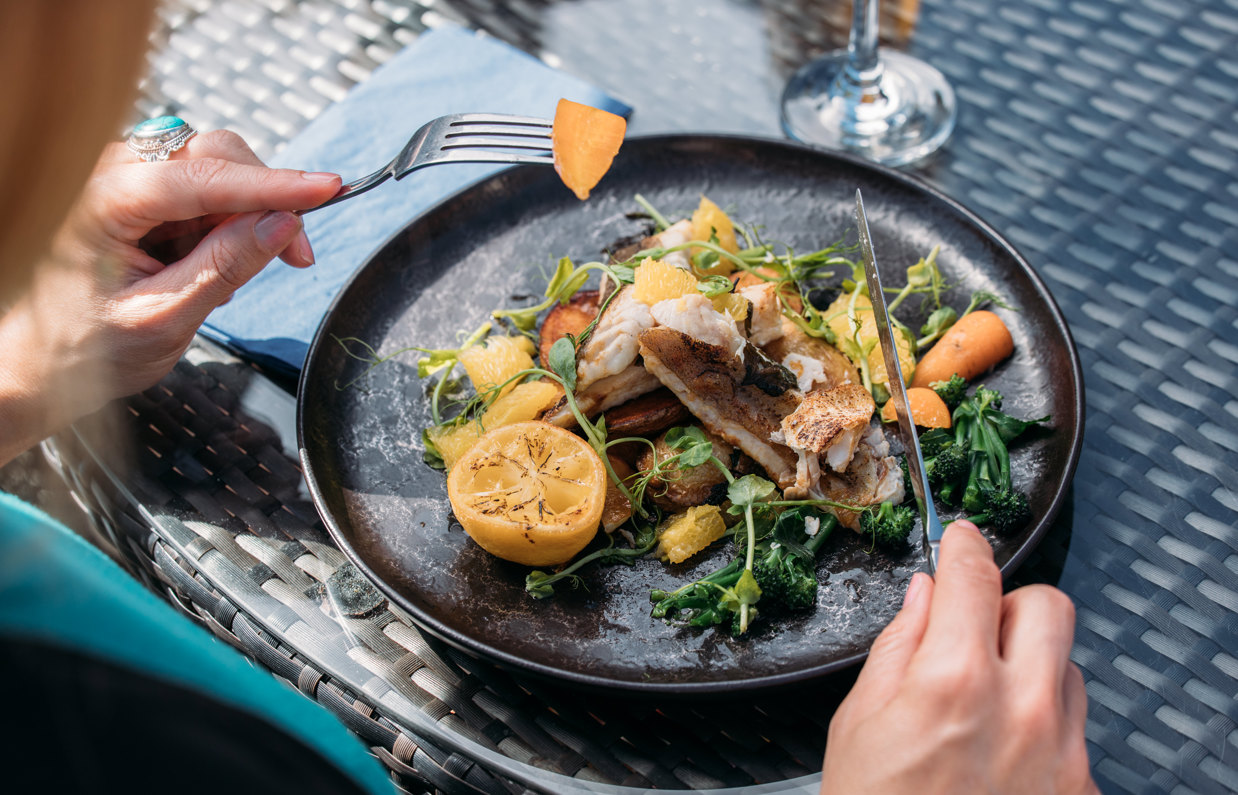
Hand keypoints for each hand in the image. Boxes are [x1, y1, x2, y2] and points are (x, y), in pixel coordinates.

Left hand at [0, 130, 340, 462]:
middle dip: (264, 201)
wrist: (38, 364)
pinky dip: (222, 224)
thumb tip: (282, 225)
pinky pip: (201, 189)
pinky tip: (207, 266)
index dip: (272, 184)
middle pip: (213, 155)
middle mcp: (106, 174)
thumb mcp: (165, 318)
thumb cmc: (83, 350)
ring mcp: (121, 177)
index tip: (326, 188)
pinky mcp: (136, 191)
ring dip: (242, 217)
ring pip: (214, 169)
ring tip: (225, 281)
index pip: (203, 177)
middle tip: (296, 258)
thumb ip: (225, 266)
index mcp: (99, 202)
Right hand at [820, 521, 1096, 793]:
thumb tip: (924, 599)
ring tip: (986, 705)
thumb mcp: (859, 723)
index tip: (961, 538)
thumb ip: (899, 647)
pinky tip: (1004, 753)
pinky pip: (1075, 728)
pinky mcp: (1082, 790)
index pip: (972, 577)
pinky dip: (1043, 724)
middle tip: (975, 630)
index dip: (964, 545)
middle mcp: (1020, 710)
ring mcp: (1060, 754)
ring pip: (1066, 666)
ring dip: (1030, 666)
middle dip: (1009, 606)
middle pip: (1047, 606)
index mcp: (952, 682)